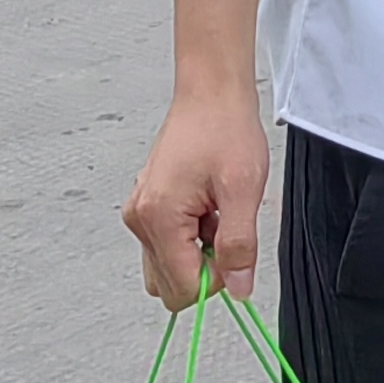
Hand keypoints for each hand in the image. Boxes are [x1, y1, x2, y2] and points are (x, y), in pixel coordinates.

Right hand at [124, 82, 267, 309]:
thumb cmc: (224, 128)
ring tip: (215, 214)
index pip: (181, 288)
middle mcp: (140, 218)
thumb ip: (239, 245)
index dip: (216, 279)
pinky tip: (207, 207)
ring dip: (196, 253)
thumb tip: (238, 289)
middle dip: (203, 270)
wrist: (211, 94)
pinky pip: (166, 244)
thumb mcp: (243, 190)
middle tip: (224, 230)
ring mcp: (140, 212)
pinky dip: (190, 237)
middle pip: (167, 285)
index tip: (234, 250)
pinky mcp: (147, 205)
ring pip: (166, 267)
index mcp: (158, 217)